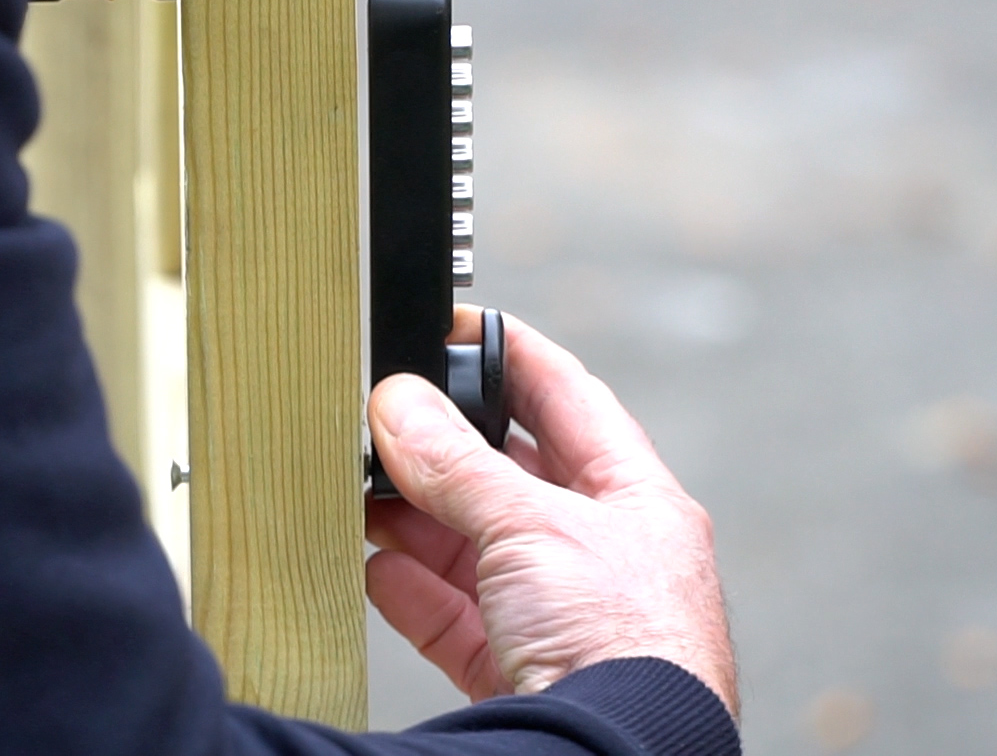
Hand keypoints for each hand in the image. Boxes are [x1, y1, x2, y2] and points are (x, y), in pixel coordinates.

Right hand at [366, 307, 737, 715]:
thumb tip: (399, 405)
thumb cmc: (628, 642)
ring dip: (417, 519)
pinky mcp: (519, 672)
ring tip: (360, 488)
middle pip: (512, 477)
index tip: (455, 325)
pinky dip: (411, 590)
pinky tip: (375, 565)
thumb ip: (459, 465)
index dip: (512, 355)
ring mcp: (561, 616)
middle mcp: (603, 554)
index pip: (568, 400)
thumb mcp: (535, 525)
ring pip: (475, 548)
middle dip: (446, 448)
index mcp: (636, 500)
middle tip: (385, 418)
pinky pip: (455, 618)